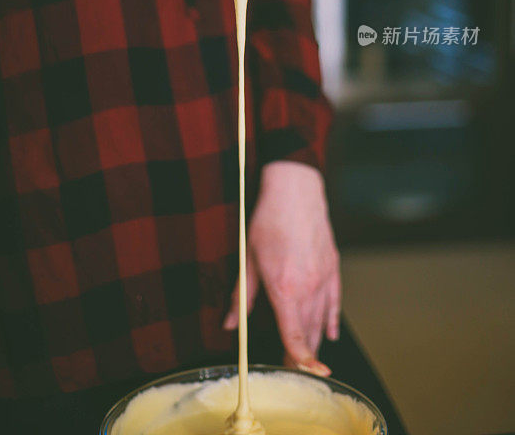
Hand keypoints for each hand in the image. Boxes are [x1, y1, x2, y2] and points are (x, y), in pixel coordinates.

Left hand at [224, 161, 340, 376]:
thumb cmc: (270, 219)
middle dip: (301, 357)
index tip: (299, 374)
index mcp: (285, 288)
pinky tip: (328, 333)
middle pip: (309, 334)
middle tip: (292, 371)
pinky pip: (334, 303)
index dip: (298, 360)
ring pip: (322, 321)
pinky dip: (331, 320)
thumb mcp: (247, 257)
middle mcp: (308, 288)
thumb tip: (230, 323)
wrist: (295, 190)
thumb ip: (240, 296)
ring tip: (307, 358)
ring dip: (315, 342)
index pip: (294, 336)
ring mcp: (324, 278)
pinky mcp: (332, 267)